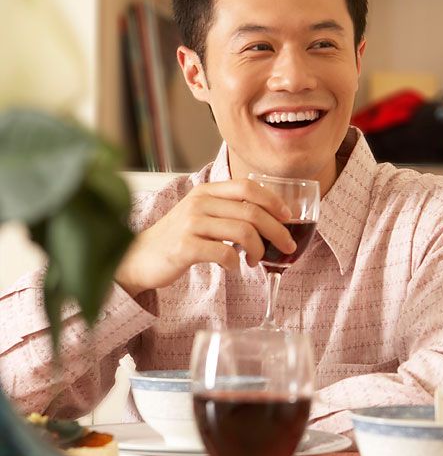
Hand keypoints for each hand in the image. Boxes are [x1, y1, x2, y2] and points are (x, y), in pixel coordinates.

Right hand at [115, 180, 296, 295]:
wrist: (139, 257)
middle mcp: (199, 203)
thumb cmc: (177, 238)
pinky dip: (236, 263)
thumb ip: (228, 211)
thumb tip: (270, 221)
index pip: (248, 187)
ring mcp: (191, 224)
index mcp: (206, 191)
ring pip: (243, 232)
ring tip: (256, 261)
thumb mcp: (201, 215)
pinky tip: (235, 268)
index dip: (273, 202)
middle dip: (277, 231)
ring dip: (259, 250)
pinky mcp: (185, 247)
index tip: (288, 218)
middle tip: (288, 246)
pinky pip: (224, 253)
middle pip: (252, 212)